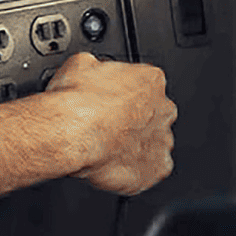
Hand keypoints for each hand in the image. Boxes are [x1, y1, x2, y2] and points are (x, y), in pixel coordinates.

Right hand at [45, 52, 175, 194]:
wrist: (72, 134)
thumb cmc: (77, 102)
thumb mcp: (79, 64)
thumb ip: (96, 69)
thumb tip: (89, 70)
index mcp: (150, 80)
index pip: (146, 84)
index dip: (125, 95)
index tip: (109, 101)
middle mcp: (162, 110)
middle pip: (154, 114)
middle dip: (134, 120)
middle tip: (108, 126)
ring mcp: (162, 141)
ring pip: (154, 143)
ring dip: (136, 146)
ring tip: (108, 148)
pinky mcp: (156, 169)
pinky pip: (152, 170)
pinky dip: (136, 171)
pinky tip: (115, 166)